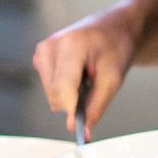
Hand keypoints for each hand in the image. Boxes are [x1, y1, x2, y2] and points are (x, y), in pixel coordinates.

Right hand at [31, 6, 140, 136]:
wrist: (114, 27)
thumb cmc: (116, 46)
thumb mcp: (114, 79)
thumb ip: (96, 106)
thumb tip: (84, 131)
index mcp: (71, 45)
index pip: (63, 88)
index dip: (71, 110)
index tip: (79, 126)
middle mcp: (51, 45)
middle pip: (55, 94)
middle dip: (74, 100)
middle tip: (93, 87)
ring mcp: (43, 49)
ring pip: (50, 93)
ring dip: (69, 93)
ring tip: (86, 76)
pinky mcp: (40, 55)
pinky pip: (48, 85)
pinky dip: (64, 86)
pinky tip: (77, 73)